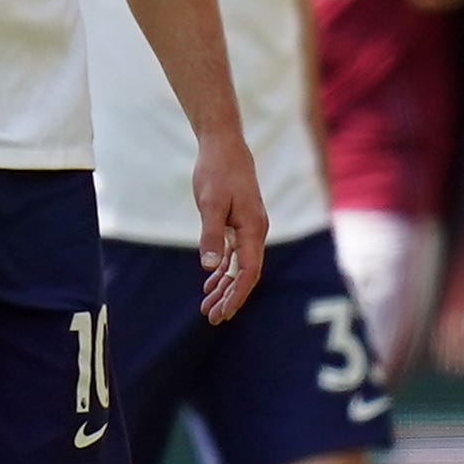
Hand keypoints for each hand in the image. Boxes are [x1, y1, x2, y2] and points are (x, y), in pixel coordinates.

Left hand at [193, 127, 268, 323]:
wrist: (224, 144)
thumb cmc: (217, 171)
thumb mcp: (210, 203)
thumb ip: (211, 235)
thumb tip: (210, 267)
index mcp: (253, 228)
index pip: (249, 271)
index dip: (237, 294)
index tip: (223, 313)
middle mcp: (255, 230)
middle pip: (246, 272)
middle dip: (230, 297)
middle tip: (212, 318)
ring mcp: (248, 226)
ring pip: (239, 265)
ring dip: (225, 286)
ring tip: (208, 307)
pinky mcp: (238, 221)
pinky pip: (234, 253)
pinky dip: (223, 269)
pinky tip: (210, 282)